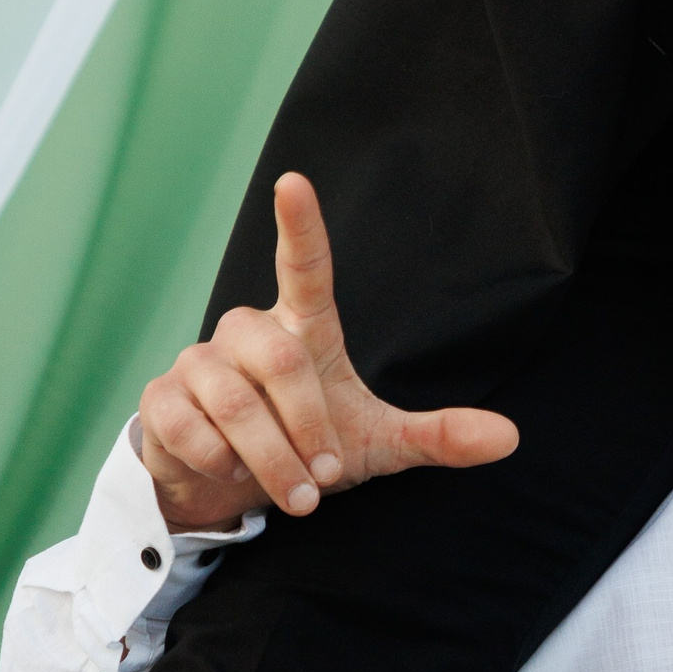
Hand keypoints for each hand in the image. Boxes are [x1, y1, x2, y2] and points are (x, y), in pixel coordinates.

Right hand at [138, 173, 517, 532]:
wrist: (231, 488)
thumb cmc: (308, 446)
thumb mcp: (374, 444)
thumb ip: (436, 437)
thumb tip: (510, 438)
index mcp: (302, 328)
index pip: (304, 265)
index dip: (301, 224)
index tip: (293, 179)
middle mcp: (247, 331)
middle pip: (282, 359)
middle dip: (306, 429)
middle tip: (320, 478)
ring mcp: (199, 361)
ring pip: (235, 404)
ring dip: (270, 460)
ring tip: (291, 492)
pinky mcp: (162, 398)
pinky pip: (192, 431)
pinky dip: (222, 466)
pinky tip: (231, 475)